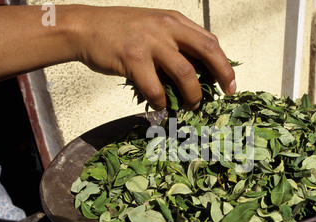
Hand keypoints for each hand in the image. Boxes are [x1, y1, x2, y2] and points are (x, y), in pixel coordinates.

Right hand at [72, 6, 236, 110]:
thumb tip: (197, 72)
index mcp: (174, 20)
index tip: (230, 83)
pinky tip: (159, 106)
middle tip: (225, 94)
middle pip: (207, 51)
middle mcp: (166, 28)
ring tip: (190, 106)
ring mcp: (150, 42)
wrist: (86, 27)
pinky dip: (161, 102)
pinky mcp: (133, 59)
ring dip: (192, 95)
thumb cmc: (120, 30)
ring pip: (185, 74)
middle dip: (223, 75)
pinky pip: (156, 89)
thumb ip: (175, 43)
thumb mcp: (154, 27)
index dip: (224, 64)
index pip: (210, 41)